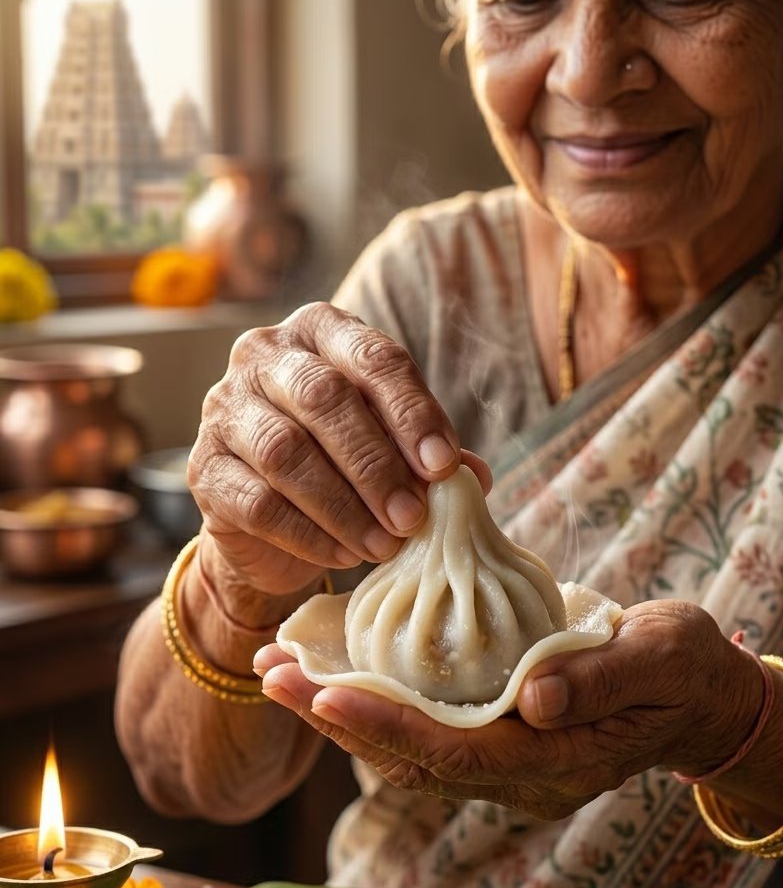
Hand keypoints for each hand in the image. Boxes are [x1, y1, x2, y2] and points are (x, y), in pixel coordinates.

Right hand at [187, 302, 489, 594]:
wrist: (270, 525)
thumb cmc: (344, 465)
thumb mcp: (394, 450)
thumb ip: (430, 455)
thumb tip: (473, 476)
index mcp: (321, 331)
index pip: (373, 357)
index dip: (412, 412)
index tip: (443, 467)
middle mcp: (264, 356)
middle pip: (322, 398)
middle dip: (376, 463)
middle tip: (413, 517)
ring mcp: (224, 409)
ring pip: (286, 452)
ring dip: (344, 506)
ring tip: (385, 544)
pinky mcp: (203, 469)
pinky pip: (257, 502)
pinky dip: (308, 534)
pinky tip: (344, 556)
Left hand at [255, 601, 764, 818]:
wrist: (700, 699)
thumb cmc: (686, 671)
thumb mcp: (665, 658)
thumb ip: (603, 679)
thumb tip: (532, 694)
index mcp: (559, 761)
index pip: (458, 755)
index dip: (389, 726)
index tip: (326, 689)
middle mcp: (521, 777)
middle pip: (414, 759)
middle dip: (339, 719)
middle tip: (273, 674)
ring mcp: (507, 766)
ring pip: (408, 750)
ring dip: (342, 713)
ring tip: (280, 671)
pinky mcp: (498, 742)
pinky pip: (422, 732)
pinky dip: (374, 704)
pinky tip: (333, 672)